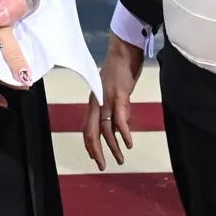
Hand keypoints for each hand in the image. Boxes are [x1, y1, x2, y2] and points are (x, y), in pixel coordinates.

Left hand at [83, 31, 144, 169]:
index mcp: (94, 101)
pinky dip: (124, 133)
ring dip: (113, 147)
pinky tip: (128, 143)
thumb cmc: (120, 68)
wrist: (124, 49)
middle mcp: (97, 102)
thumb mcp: (113, 90)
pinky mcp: (120, 95)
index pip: (86, 127)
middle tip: (102, 166)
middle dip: (96, 152)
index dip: (89, 144)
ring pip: (106, 129)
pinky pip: (120, 119)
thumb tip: (120, 124)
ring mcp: (108, 99)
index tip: (94, 157)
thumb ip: (114, 107)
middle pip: (91, 132)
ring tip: (121, 159)